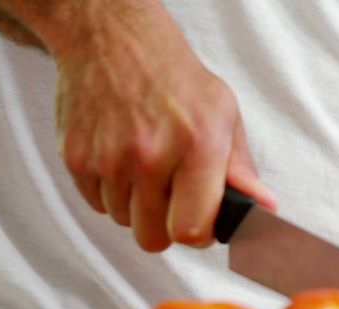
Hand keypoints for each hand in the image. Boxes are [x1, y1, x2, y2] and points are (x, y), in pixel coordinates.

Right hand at [52, 9, 275, 251]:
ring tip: (146, 167)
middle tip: (172, 196)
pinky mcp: (75, 158)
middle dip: (165, 225)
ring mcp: (107, 158)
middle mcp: (149, 155)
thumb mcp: (223, 115)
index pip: (191, 230)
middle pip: (153, 238)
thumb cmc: (175, 80)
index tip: (199, 222)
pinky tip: (122, 159)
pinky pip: (96, 205)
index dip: (196, 236)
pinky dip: (110, 192)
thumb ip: (241, 170)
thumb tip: (264, 208)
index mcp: (196, 146)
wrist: (113, 41)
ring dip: (136, 206)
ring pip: (124, 222)